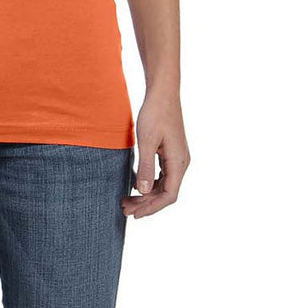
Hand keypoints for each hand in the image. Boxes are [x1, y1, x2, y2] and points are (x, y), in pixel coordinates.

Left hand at [122, 91, 189, 218]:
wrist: (163, 92)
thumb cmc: (155, 112)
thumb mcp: (146, 140)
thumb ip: (146, 166)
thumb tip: (144, 192)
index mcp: (179, 162)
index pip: (169, 195)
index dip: (152, 208)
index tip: (135, 214)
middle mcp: (181, 162)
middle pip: (166, 193)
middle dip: (146, 204)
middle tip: (125, 209)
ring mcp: (177, 157)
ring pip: (164, 185)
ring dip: (147, 195)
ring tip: (127, 200)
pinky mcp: (171, 152)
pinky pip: (162, 175)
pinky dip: (150, 183)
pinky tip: (136, 185)